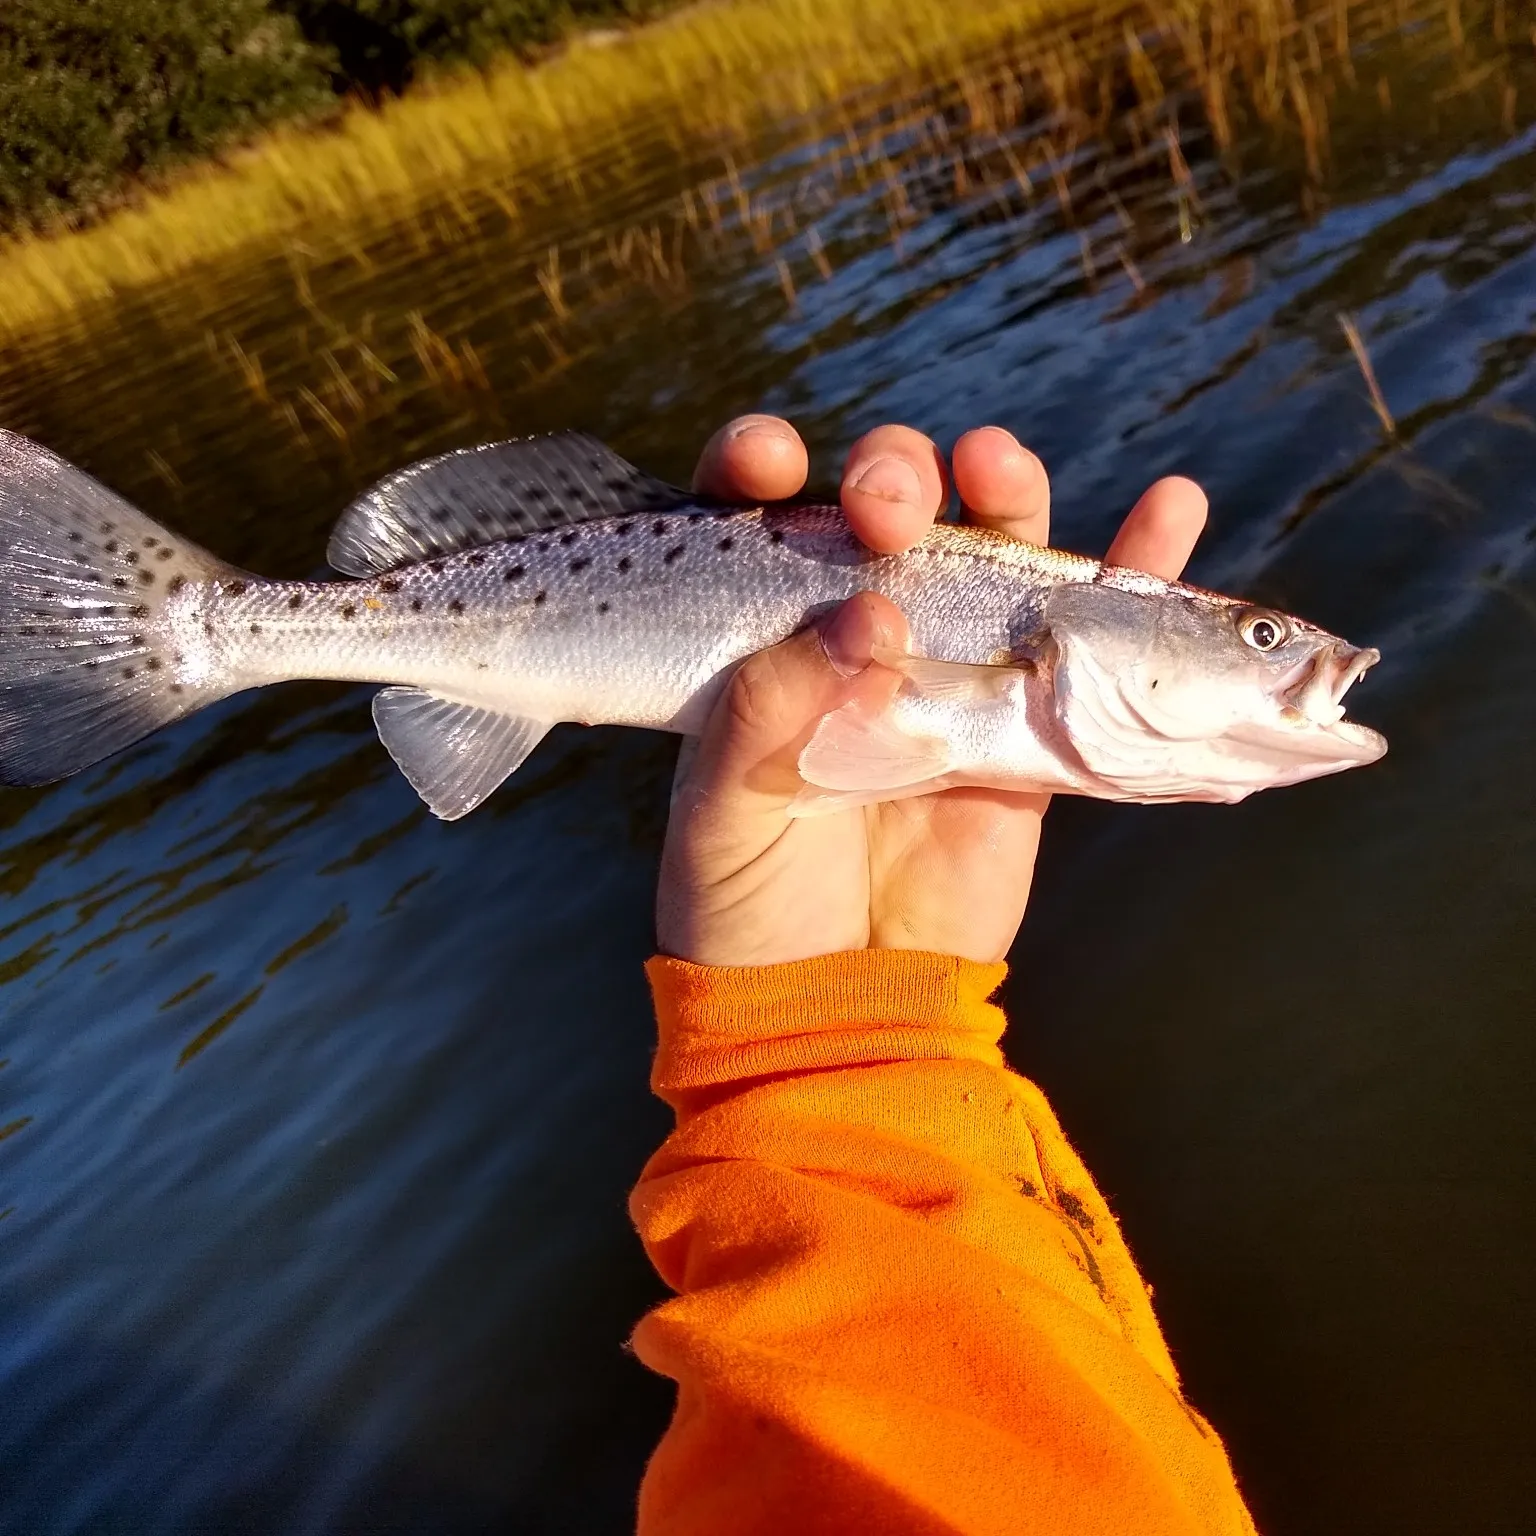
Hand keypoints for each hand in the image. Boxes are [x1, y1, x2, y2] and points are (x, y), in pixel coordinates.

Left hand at [656, 416, 1206, 965]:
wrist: (833, 1002)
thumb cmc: (747, 904)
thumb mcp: (719, 809)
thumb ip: (767, 710)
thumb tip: (870, 616)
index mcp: (762, 636)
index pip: (759, 515)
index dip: (764, 466)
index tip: (772, 468)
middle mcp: (856, 634)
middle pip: (888, 513)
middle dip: (892, 477)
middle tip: (888, 507)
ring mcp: (950, 672)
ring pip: (988, 552)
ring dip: (1004, 490)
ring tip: (999, 462)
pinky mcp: (1024, 728)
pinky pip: (1084, 642)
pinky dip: (1133, 575)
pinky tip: (1172, 510)